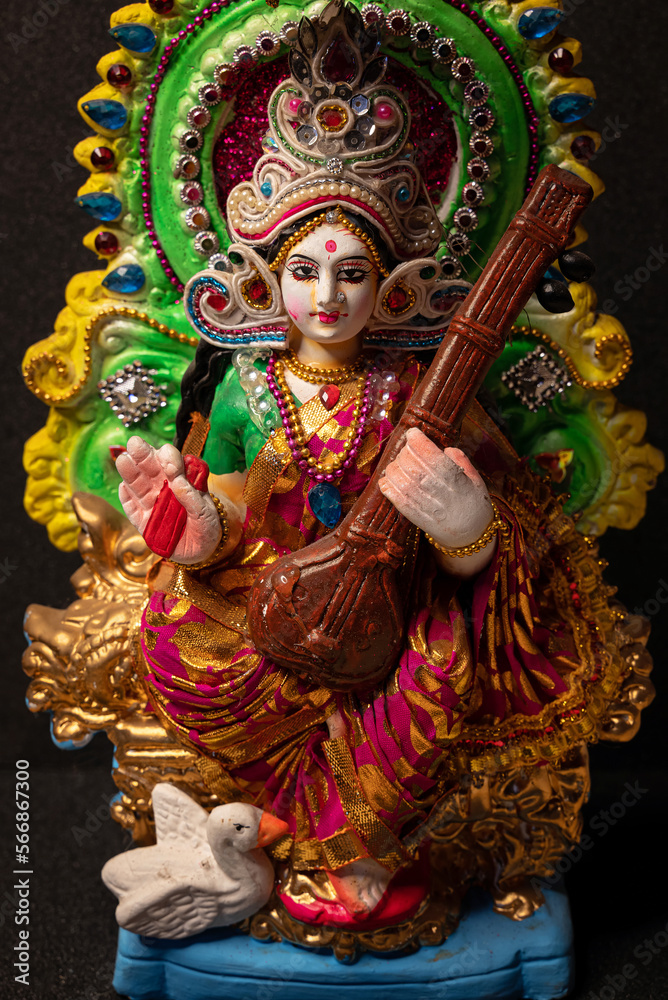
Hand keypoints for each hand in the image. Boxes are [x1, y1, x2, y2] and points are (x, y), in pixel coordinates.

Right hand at [117, 437, 221, 563]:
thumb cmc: (206, 526)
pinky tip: (123, 488)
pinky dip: (127, 499)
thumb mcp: (205, 512)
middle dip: (143, 455)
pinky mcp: (142, 521)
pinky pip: (132, 509)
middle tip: (134, 443)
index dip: (169, 457)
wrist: (202, 552)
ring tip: (124, 460)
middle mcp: (164, 487)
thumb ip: (192, 496)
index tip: (167, 457)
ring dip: (131, 473)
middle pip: (151, 468)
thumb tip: (176, 479)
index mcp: (181, 480)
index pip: (173, 462)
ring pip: (138, 486)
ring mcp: (151, 503)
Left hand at [379, 427, 494, 552]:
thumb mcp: (474, 477)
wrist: (469, 535)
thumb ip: (460, 459)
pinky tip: (388, 479)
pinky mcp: (412, 515)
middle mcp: (436, 489)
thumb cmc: (473, 503)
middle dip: (405, 450)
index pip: (427, 451)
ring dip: (394, 466)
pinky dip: (387, 484)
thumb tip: (443, 448)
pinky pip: (393, 495)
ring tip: (400, 464)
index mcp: (454, 477)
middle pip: (410, 460)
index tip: (413, 433)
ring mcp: (423, 502)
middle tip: (408, 450)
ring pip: (398, 476)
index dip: (416, 438)